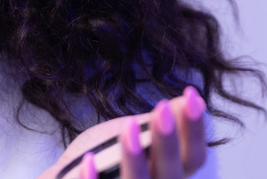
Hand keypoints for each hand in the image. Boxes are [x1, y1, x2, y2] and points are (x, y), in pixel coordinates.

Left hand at [39, 86, 207, 178]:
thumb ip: (158, 124)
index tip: (191, 95)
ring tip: (129, 127)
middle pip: (170, 173)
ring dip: (134, 158)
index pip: (194, 158)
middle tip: (162, 108)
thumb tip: (189, 96)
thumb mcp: (137, 136)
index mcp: (170, 175)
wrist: (71, 177)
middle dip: (167, 141)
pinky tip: (88, 159)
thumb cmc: (108, 158)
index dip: (195, 130)